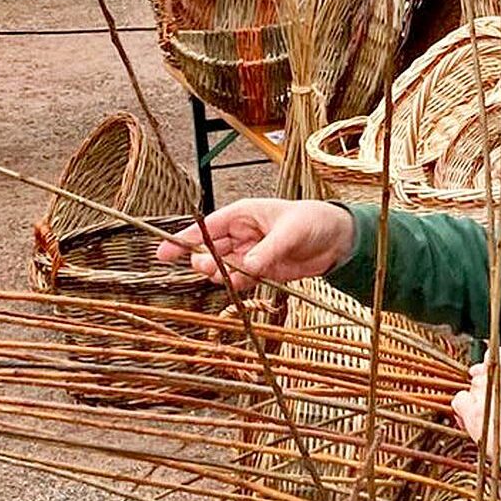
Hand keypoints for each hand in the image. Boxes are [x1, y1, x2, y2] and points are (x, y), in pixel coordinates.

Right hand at [155, 198, 355, 291]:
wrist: (336, 239)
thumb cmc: (313, 222)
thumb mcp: (290, 233)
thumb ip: (267, 250)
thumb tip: (247, 267)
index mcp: (242, 215)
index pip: (206, 228)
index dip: (183, 240)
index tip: (163, 253)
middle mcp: (241, 234)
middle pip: (210, 250)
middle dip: (204, 260)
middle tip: (208, 268)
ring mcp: (250, 253)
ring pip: (223, 267)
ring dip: (220, 274)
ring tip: (222, 276)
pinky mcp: (261, 270)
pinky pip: (241, 279)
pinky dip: (236, 284)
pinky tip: (237, 286)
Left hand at [451, 348, 500, 465]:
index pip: (496, 354)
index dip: (495, 366)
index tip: (497, 375)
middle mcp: (497, 375)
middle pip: (482, 372)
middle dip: (486, 385)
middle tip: (494, 400)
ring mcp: (483, 392)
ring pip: (471, 387)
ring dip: (477, 399)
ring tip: (488, 415)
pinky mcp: (473, 412)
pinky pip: (459, 402)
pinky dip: (463, 410)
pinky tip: (471, 419)